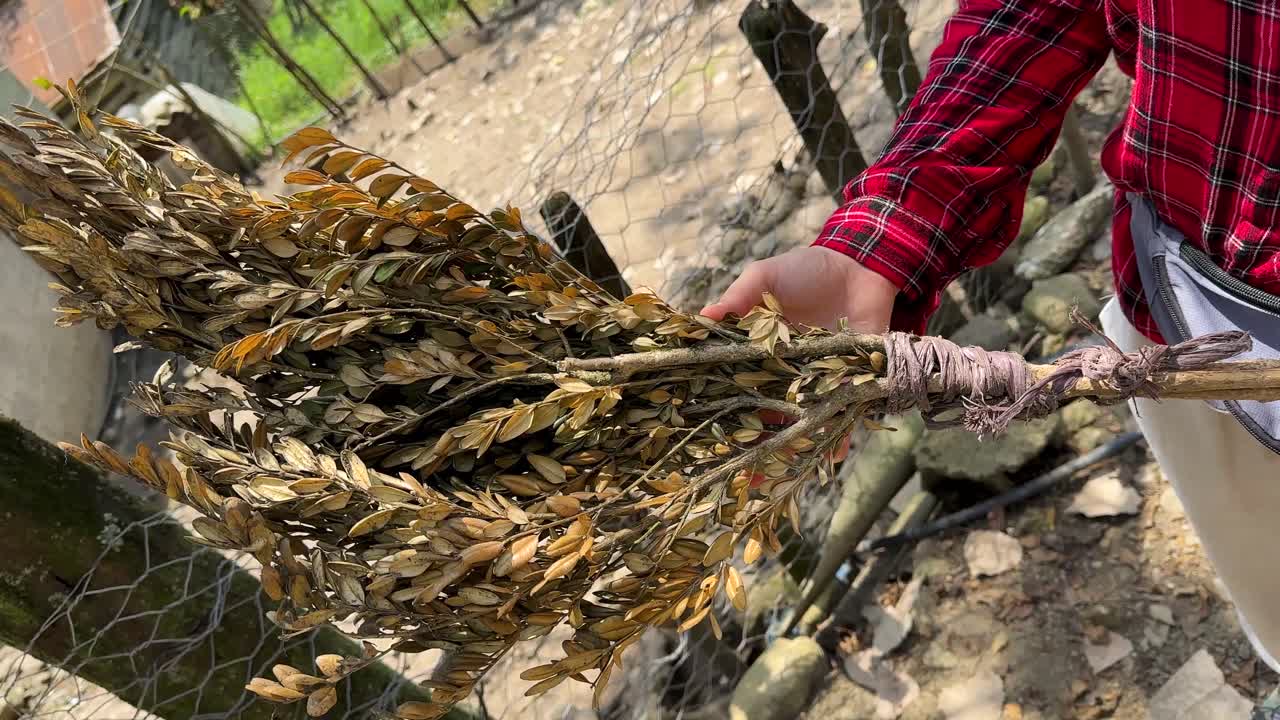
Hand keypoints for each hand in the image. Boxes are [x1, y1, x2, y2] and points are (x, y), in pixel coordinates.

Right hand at [702, 246, 895, 484]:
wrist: (861, 264)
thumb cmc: (807, 270)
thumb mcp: (765, 278)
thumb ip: (737, 298)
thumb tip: (700, 317)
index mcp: (761, 352)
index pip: (737, 387)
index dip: (723, 412)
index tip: (706, 438)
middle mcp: (787, 373)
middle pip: (767, 415)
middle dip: (754, 446)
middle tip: (741, 476)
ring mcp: (819, 380)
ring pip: (802, 421)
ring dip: (793, 447)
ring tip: (778, 477)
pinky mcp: (851, 380)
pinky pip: (843, 412)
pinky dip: (839, 433)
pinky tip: (829, 454)